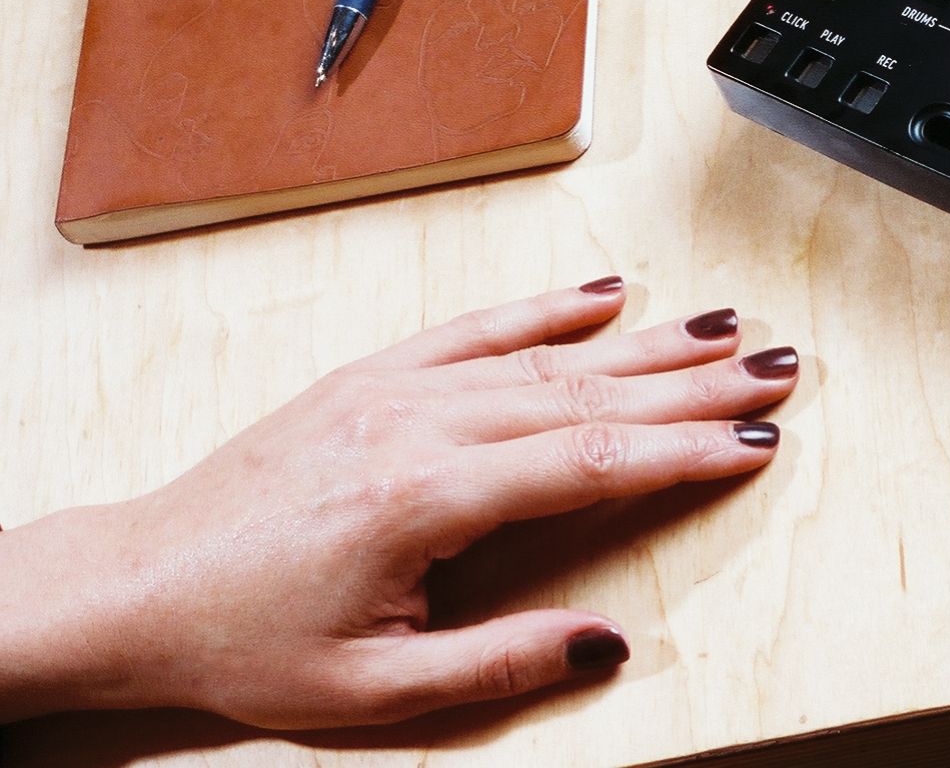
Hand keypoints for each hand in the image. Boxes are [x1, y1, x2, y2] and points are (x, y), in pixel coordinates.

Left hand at [0, 278, 799, 727]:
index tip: (756, 442)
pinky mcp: (373, 375)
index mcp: (428, 500)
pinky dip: (549, 307)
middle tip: (779, 367)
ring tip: (726, 327)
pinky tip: (607, 293)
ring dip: (647, 342)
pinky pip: (478, 327)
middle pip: (591, 394)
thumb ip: (500, 665)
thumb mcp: (372, 691)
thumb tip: (607, 645)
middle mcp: (420, 425)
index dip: (685, 450)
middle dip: (696, 382)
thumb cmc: (243, 641)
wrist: (135, 586)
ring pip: (549, 356)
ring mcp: (397, 389)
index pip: (593, 464)